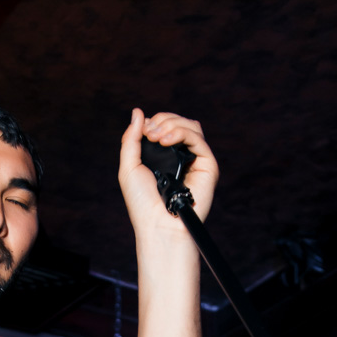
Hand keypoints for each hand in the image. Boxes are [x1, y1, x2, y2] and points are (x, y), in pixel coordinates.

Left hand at [118, 108, 218, 242]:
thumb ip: (131, 139)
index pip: (167, 125)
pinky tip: (167, 141)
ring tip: (157, 138)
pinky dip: (182, 133)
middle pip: (180, 122)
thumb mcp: (129, 167)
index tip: (144, 131)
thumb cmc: (142, 203)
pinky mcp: (207, 165)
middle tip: (149, 134)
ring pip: (191, 126)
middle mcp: (182, 156)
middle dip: (162, 121)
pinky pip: (198, 139)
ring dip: (172, 124)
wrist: (157, 224)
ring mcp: (196, 160)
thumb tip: (137, 111)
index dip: (156, 121)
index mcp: (165, 156)